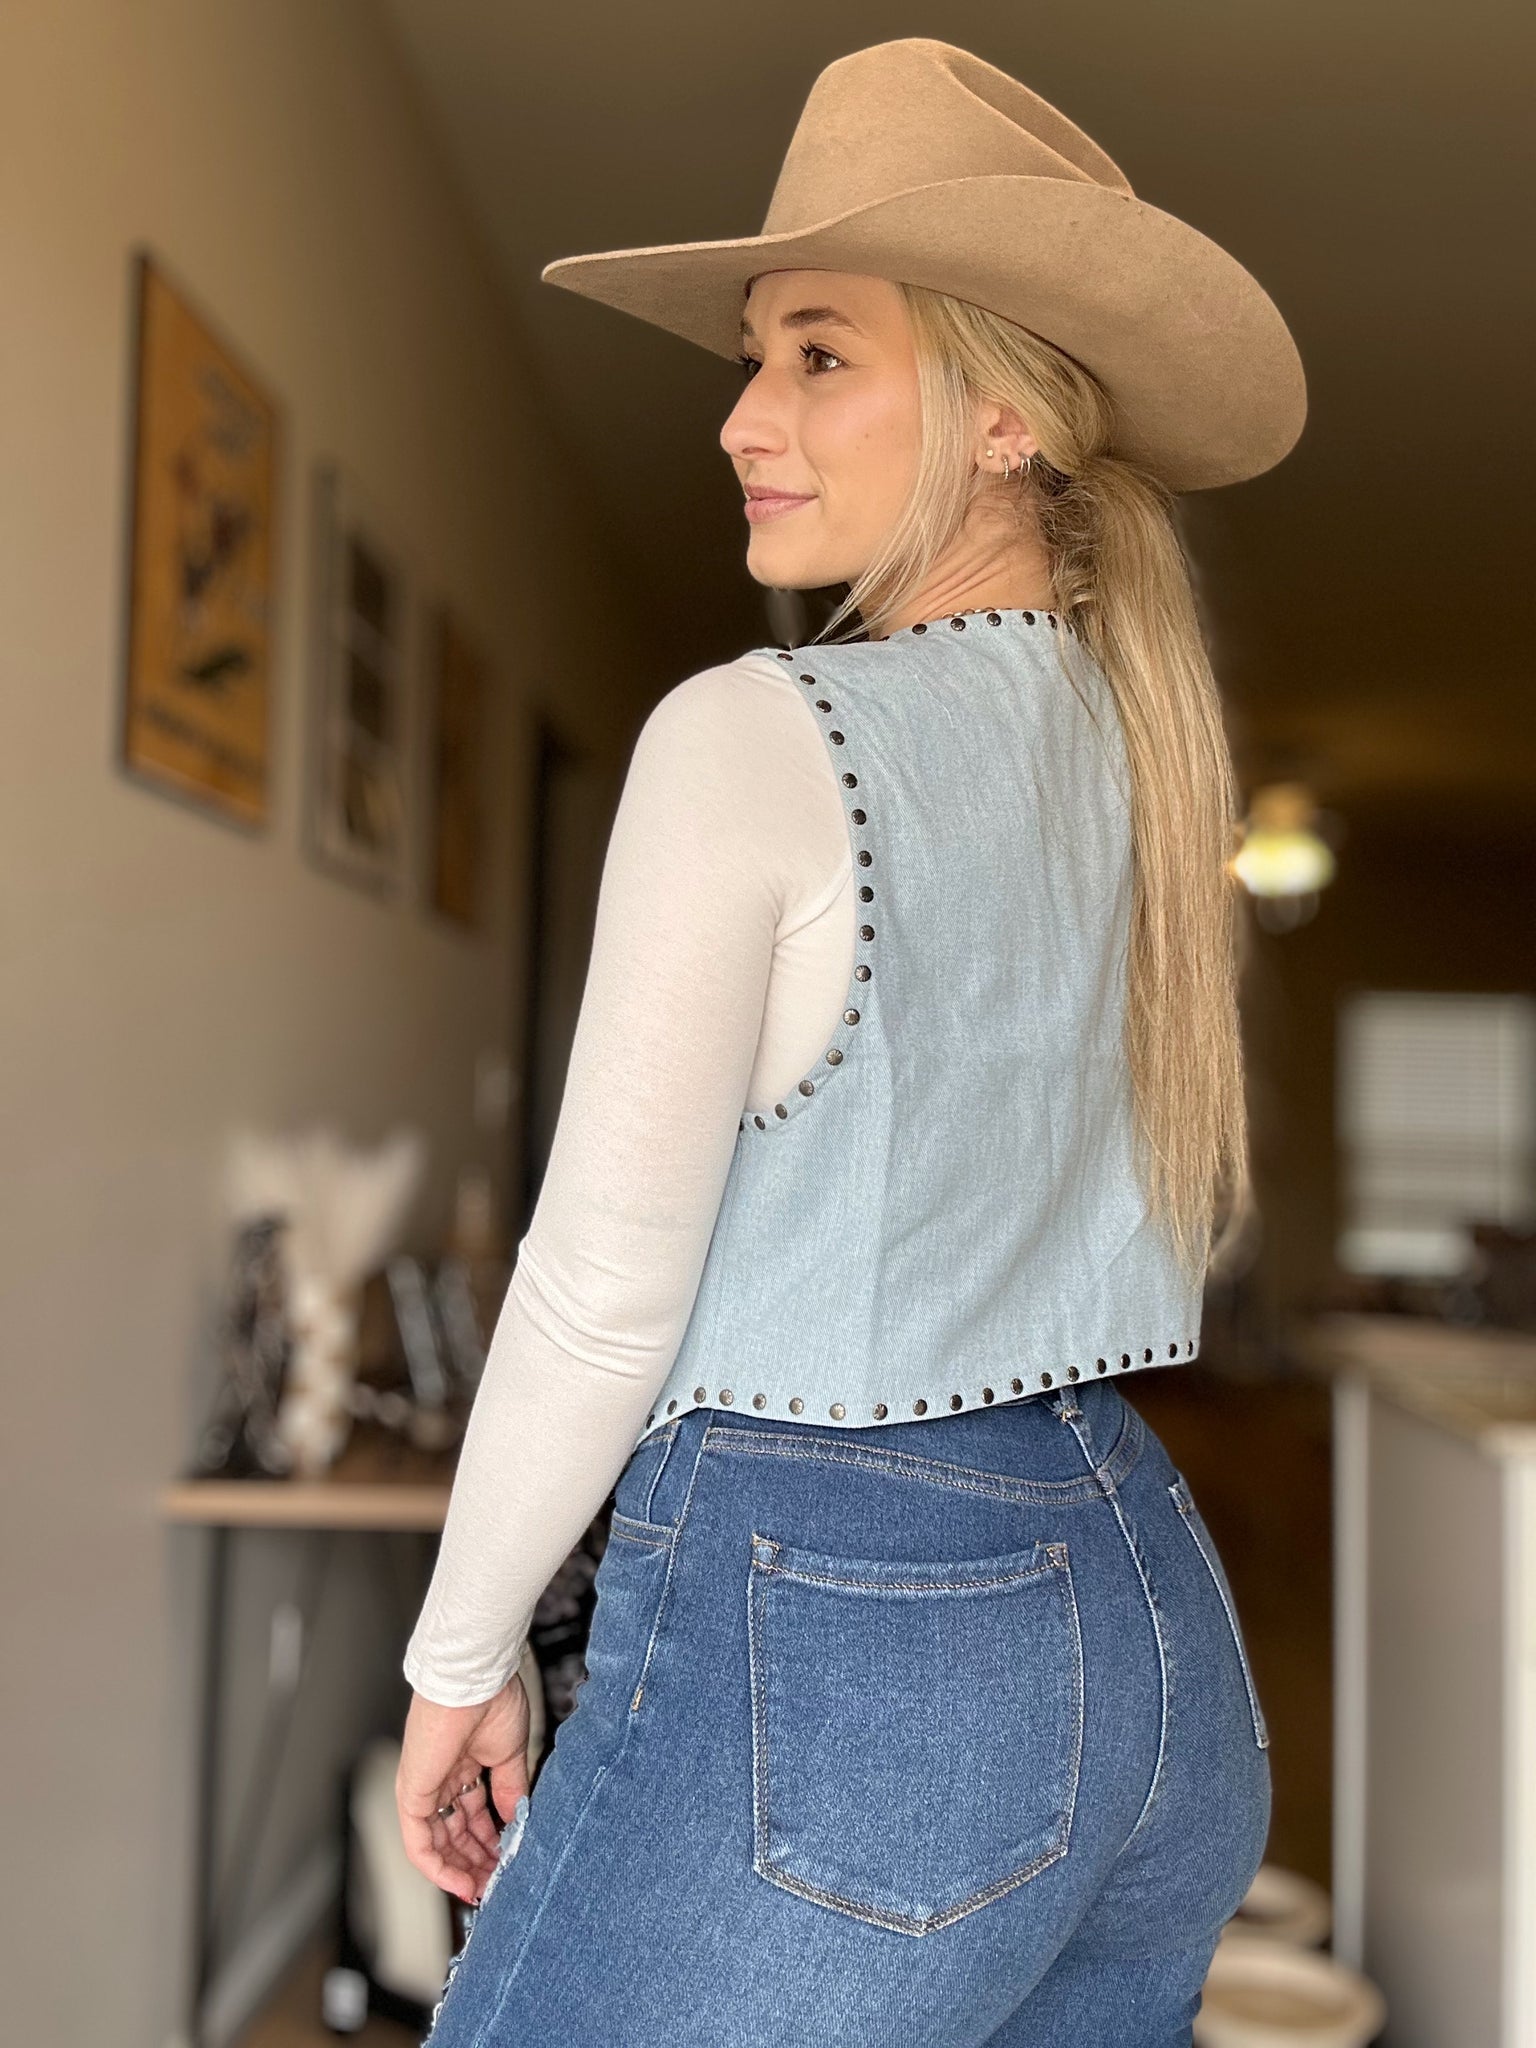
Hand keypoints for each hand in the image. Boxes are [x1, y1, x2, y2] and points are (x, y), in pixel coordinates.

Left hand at [396, 1673, 531, 1904]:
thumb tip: (516, 1822)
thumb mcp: (510, 1755)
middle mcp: (439, 1779)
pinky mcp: (411, 1794)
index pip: (470, 1816)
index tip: (506, 1862)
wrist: (475, 1681)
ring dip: (460, 1870)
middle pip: (453, 1834)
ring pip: (436, 1844)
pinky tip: (461, 1883)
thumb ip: (511, 1791)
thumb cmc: (492, 1701)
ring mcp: (423, 1788)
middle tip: (496, 1882)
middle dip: (476, 1861)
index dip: (488, 1842)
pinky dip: (438, 1869)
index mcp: (462, 1765)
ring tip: (484, 1889)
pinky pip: (419, 1844)